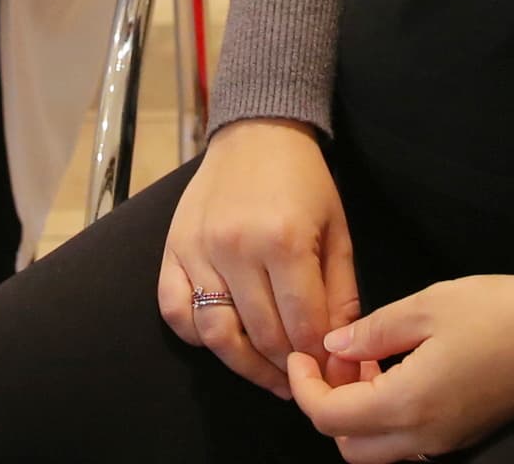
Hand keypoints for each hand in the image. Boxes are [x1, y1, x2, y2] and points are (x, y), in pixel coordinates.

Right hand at [159, 119, 364, 400]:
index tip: (331, 374)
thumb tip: (339, 350)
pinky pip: (176, 312)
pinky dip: (197, 336)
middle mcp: (237, 248)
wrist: (257, 132)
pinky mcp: (172, 250)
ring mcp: (199, 250)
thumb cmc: (304, 181)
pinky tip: (224, 340)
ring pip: (217, 334)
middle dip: (289, 368)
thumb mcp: (337, 230)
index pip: (303, 325)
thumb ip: (341, 293)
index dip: (321, 359)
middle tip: (305, 381)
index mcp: (285, 240)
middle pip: (263, 336)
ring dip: (246, 366)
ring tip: (270, 376)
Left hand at [288, 274, 513, 462]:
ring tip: (370, 356)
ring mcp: (447, 442)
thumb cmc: (503, 312)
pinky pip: (408, 442)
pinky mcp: (465, 434)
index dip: (304, 385)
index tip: (302, 352)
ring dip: (358, 411)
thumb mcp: (429, 305)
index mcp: (407, 405)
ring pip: (378, 450)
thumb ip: (374, 330)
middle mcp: (424, 437)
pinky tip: (400, 367)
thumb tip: (333, 344)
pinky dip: (387, 414)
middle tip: (340, 354)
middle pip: (348, 446)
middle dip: (329, 404)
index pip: (328, 417)